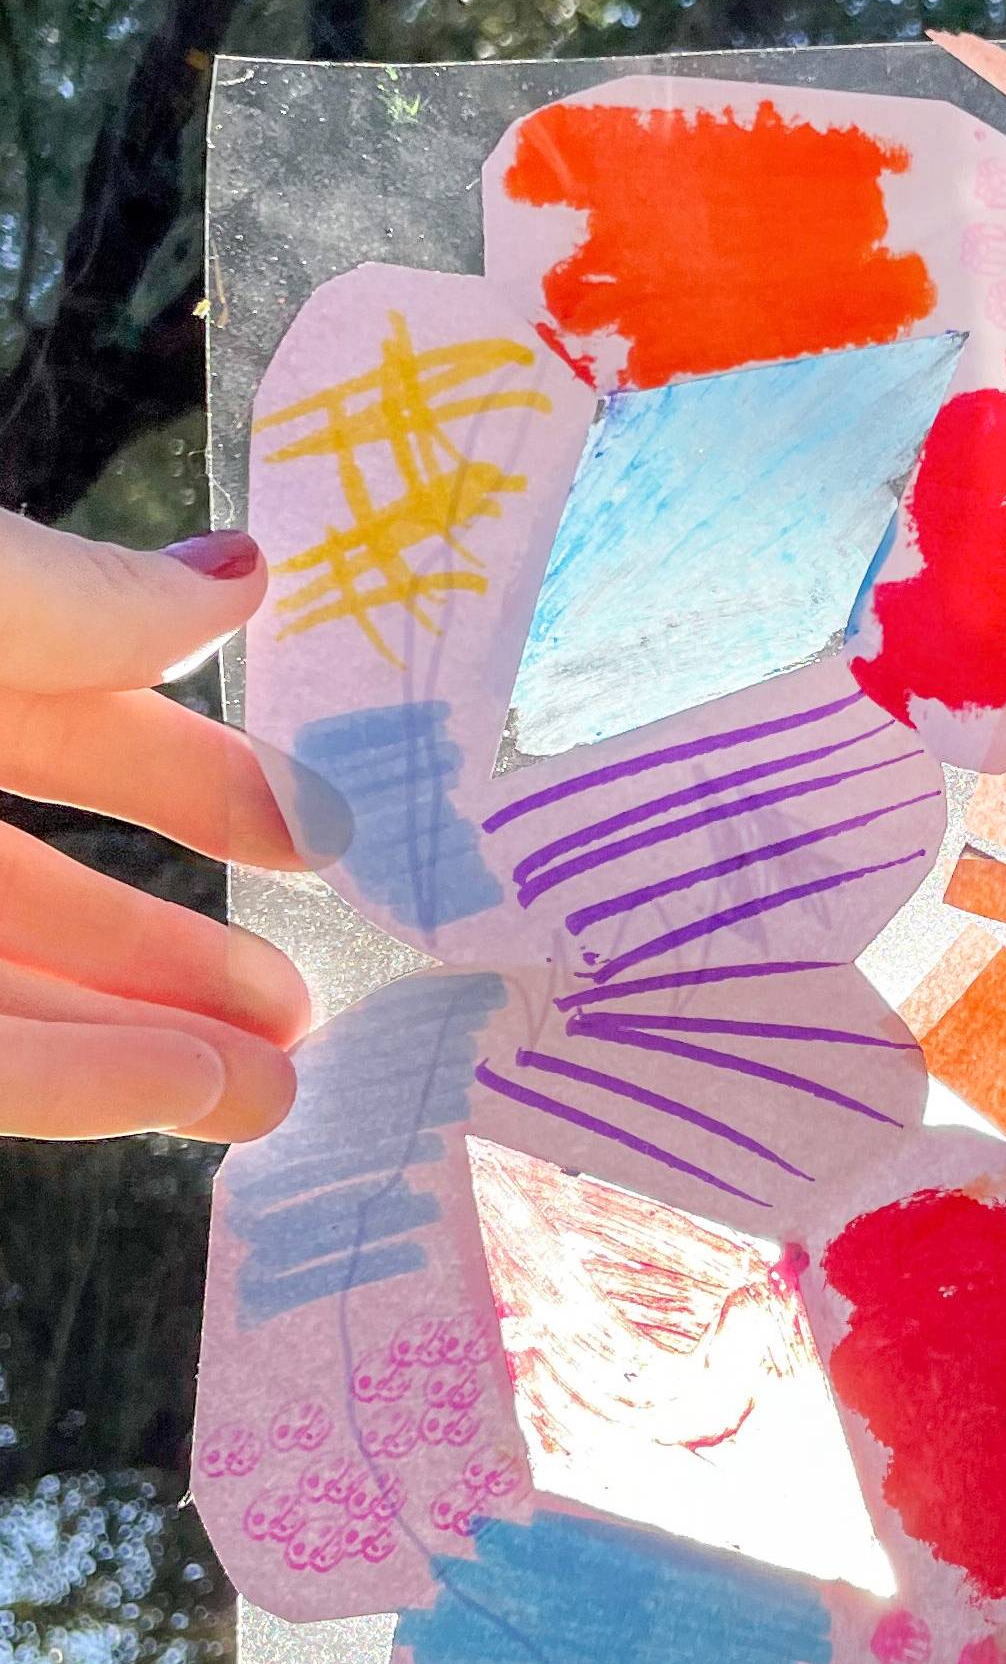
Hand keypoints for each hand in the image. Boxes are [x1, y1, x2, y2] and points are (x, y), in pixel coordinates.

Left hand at [0, 508, 328, 1139]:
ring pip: (7, 1001)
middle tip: (303, 1003)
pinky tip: (182, 1092)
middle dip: (174, 954)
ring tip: (278, 1091)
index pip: (61, 721)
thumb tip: (248, 571)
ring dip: (147, 1047)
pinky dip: (70, 1087)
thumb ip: (86, 600)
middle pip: (33, 891)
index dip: (190, 776)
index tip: (317, 829)